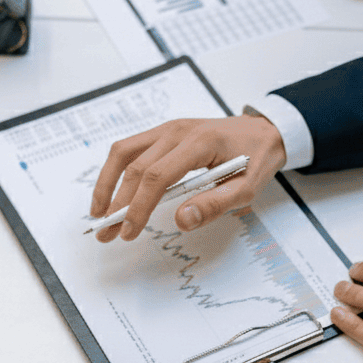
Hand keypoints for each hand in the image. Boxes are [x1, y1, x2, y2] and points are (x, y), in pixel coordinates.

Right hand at [89, 114, 285, 241]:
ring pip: (124, 152)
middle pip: (135, 167)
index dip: (138, 207)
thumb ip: (214, 204)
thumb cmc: (256, 158)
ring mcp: (167, 129)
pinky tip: (112, 192)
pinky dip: (116, 170)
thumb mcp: (247, 188)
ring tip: (98, 213)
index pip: (156, 177)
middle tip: (106, 233)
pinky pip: (130, 148)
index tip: (129, 232)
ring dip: (107, 183)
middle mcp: (177, 131)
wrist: (263, 130)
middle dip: (117, 203)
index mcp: (199, 143)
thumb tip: (181, 221)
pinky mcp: (163, 132)